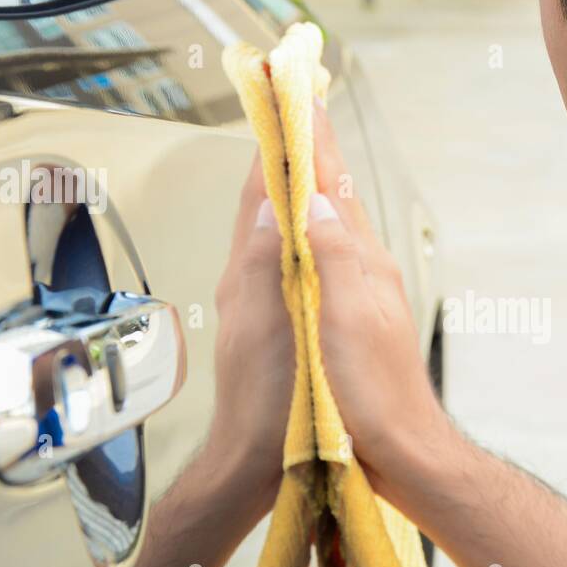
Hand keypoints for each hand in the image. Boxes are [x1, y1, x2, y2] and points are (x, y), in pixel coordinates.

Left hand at [203, 154, 295, 522]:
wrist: (257, 462)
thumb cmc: (266, 399)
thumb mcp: (265, 324)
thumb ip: (266, 261)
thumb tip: (273, 199)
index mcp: (246, 275)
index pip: (254, 196)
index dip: (271, 151)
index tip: (286, 105)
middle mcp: (251, 282)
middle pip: (265, 208)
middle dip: (284, 163)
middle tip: (304, 120)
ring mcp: (265, 305)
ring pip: (278, 234)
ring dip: (294, 194)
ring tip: (313, 160)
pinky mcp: (281, 327)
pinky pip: (292, 264)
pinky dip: (305, 235)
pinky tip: (320, 236)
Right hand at [305, 105, 453, 498]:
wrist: (406, 451)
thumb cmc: (373, 396)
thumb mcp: (346, 324)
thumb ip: (331, 261)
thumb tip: (311, 201)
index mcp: (363, 264)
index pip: (332, 187)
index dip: (312, 138)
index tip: (297, 89)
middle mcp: (367, 269)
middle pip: (334, 196)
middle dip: (314, 147)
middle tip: (296, 100)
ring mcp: (364, 292)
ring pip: (334, 222)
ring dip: (314, 181)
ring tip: (297, 148)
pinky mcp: (356, 316)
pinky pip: (331, 253)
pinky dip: (314, 225)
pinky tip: (309, 232)